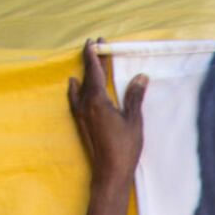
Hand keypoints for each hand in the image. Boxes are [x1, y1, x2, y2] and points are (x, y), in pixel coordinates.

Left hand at [71, 40, 145, 188]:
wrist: (109, 173)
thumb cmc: (124, 148)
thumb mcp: (134, 121)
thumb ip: (134, 97)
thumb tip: (140, 77)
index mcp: (98, 100)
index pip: (95, 71)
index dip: (96, 55)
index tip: (97, 41)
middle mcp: (85, 105)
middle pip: (87, 76)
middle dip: (91, 60)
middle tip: (95, 45)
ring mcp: (81, 114)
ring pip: (81, 87)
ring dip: (85, 73)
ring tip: (88, 61)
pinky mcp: (81, 123)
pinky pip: (75, 98)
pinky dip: (75, 88)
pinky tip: (73, 85)